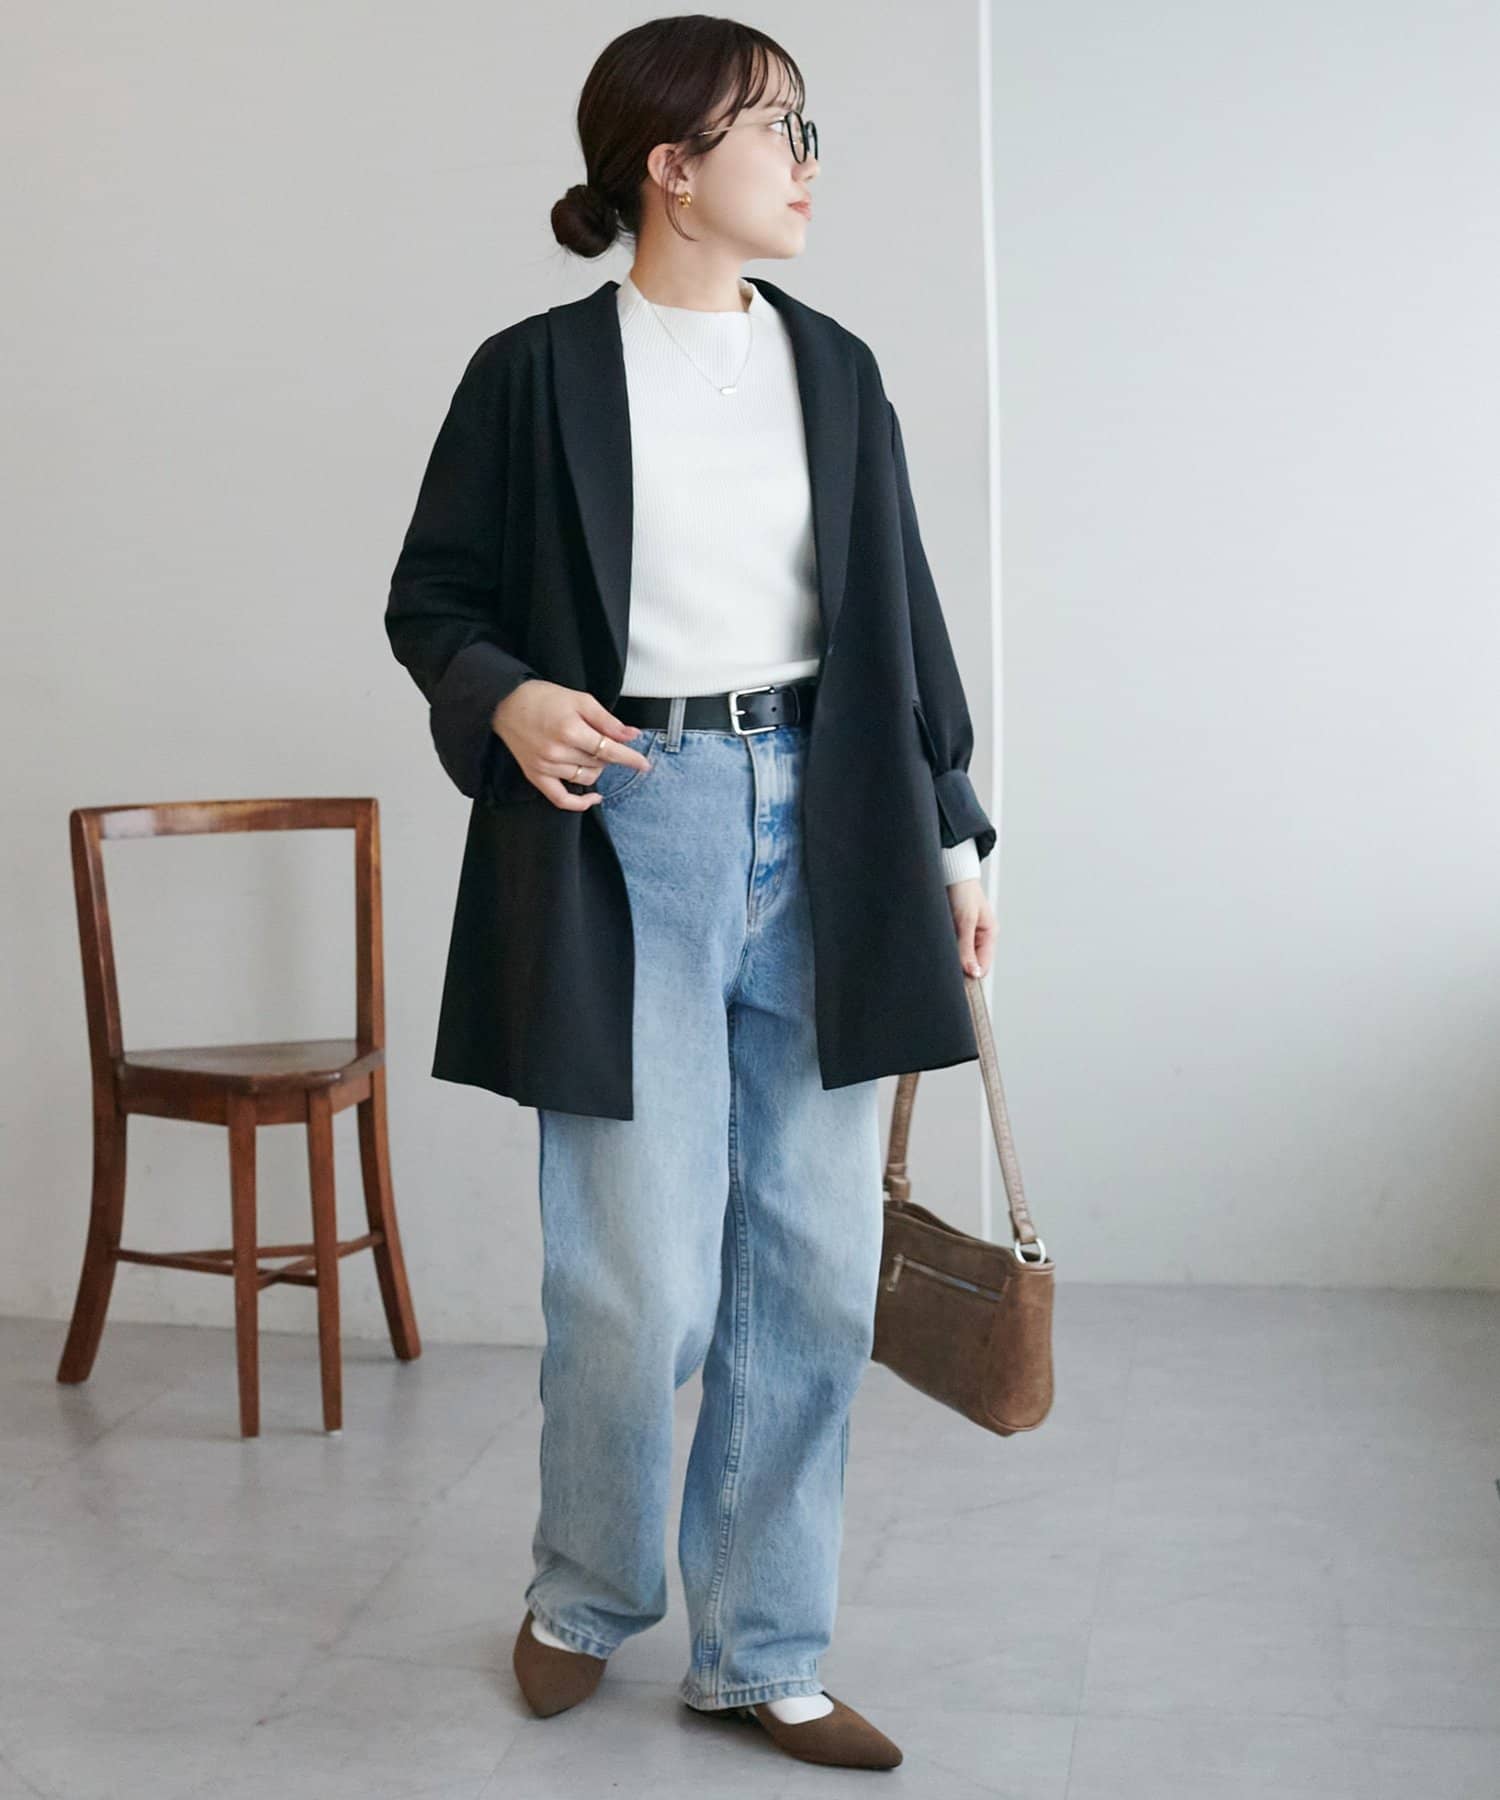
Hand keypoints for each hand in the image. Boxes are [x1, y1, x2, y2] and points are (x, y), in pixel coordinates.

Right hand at [491, 680, 652, 810]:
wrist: (505, 703)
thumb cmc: (543, 698)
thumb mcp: (580, 700)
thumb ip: (607, 720)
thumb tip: (631, 735)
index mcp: (570, 730)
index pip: (610, 750)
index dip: (630, 758)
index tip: (644, 764)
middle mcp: (557, 752)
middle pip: (599, 763)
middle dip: (608, 754)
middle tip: (601, 739)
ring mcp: (545, 767)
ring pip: (586, 778)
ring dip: (596, 768)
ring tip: (588, 752)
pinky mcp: (535, 776)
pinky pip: (561, 799)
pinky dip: (580, 803)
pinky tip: (594, 797)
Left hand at [945, 877, 994, 978]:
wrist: (950, 871)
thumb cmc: (963, 891)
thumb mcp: (965, 920)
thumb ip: (967, 947)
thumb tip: (973, 973)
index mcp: (988, 935)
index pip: (983, 966)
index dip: (970, 974)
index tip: (955, 978)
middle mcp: (977, 938)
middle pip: (969, 964)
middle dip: (957, 966)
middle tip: (944, 962)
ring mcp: (964, 935)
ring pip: (957, 957)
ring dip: (948, 955)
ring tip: (940, 946)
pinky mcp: (951, 931)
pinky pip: (947, 947)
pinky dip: (941, 947)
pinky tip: (935, 942)